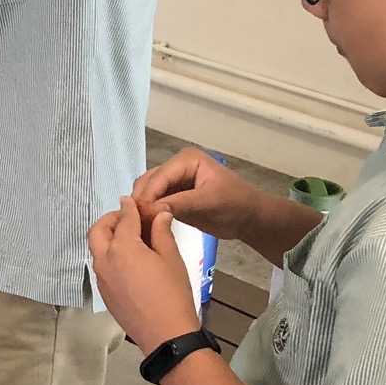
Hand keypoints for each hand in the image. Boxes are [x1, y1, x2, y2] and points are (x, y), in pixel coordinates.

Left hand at [87, 199, 202, 355]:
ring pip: (96, 248)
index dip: (129, 207)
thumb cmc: (173, 294)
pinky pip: (100, 266)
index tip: (132, 201)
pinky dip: (108, 255)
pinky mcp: (103, 292)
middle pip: (98, 230)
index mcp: (122, 247)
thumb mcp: (172, 258)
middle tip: (128, 219)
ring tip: (129, 238)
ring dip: (107, 238)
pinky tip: (128, 260)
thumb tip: (159, 214)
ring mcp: (101, 277)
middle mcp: (104, 260)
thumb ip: (161, 232)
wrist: (165, 334)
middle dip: (110, 220)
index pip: (124, 218)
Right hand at [130, 148, 263, 243]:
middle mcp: (177, 166)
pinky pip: (154, 201)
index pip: (159, 176)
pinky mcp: (173, 195)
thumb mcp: (208, 202)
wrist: (250, 219)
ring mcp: (174, 180)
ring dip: (143, 206)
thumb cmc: (236, 205)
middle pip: (149, 181)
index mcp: (187, 159)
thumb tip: (148, 210)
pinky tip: (145, 223)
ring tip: (139, 224)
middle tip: (135, 222)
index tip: (139, 215)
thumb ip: (178, 204)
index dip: (148, 195)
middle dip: (142, 200)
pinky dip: (149, 211)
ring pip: (148, 191)